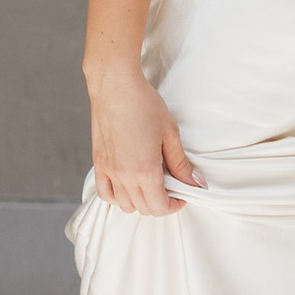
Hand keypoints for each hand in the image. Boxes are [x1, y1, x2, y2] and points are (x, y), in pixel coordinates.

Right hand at [88, 61, 202, 217]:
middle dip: (160, 204)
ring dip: (140, 201)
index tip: (182, 194)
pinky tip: (127, 185)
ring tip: (150, 184)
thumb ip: (181, 163)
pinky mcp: (99, 163)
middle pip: (143, 208)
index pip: (160, 207)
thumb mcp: (170, 133)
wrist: (114, 85)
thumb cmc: (143, 104)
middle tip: (170, 187)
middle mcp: (124, 176)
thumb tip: (196, 183)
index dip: (175, 205)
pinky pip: (104, 193)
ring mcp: (109, 170)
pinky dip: (116, 197)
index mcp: (145, 170)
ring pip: (124, 205)